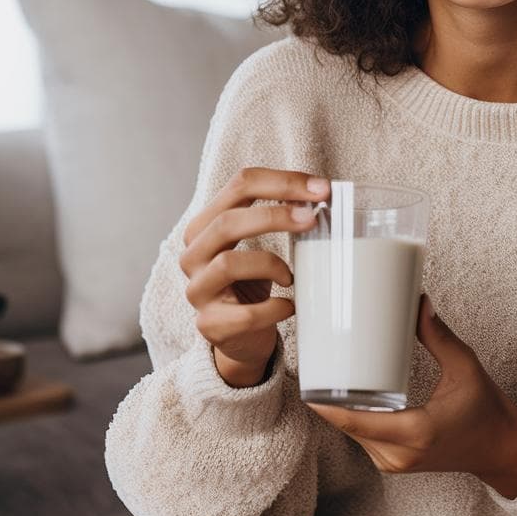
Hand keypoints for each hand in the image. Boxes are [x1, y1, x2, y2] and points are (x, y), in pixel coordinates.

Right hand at [179, 167, 329, 384]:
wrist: (241, 334)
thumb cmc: (255, 279)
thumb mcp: (260, 242)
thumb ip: (279, 215)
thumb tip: (323, 193)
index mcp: (206, 224)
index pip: (240, 186)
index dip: (283, 181)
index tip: (322, 189)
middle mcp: (193, 254)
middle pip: (227, 221)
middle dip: (276, 216)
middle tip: (312, 219)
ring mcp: (197, 290)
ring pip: (228, 264)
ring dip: (270, 265)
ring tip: (290, 275)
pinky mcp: (209, 325)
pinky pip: (245, 314)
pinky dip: (274, 307)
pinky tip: (288, 306)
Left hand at [305, 294, 516, 497]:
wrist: (502, 449)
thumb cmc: (487, 409)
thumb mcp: (464, 366)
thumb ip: (438, 335)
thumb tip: (418, 302)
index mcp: (416, 432)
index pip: (358, 423)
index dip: (328, 407)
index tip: (308, 387)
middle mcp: (401, 454)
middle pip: (350, 427)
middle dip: (329, 400)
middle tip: (317, 363)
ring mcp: (396, 463)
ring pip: (355, 435)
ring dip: (339, 411)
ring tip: (327, 376)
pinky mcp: (396, 461)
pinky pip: (365, 440)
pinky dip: (354, 420)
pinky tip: (346, 397)